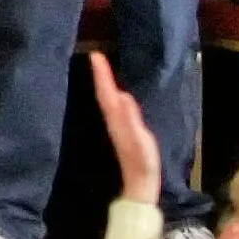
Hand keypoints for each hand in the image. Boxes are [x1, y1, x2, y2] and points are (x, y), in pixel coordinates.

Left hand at [88, 52, 161, 205]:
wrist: (140, 182)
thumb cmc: (143, 162)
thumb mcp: (140, 140)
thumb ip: (131, 119)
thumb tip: (122, 96)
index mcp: (117, 119)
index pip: (107, 93)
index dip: (102, 75)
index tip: (96, 56)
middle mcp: (113, 120)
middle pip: (104, 93)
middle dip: (100, 74)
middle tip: (96, 55)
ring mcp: (117, 125)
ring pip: (107, 99)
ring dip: (104, 82)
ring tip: (102, 67)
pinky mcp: (123, 129)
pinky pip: (114, 106)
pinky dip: (111, 94)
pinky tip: (115, 92)